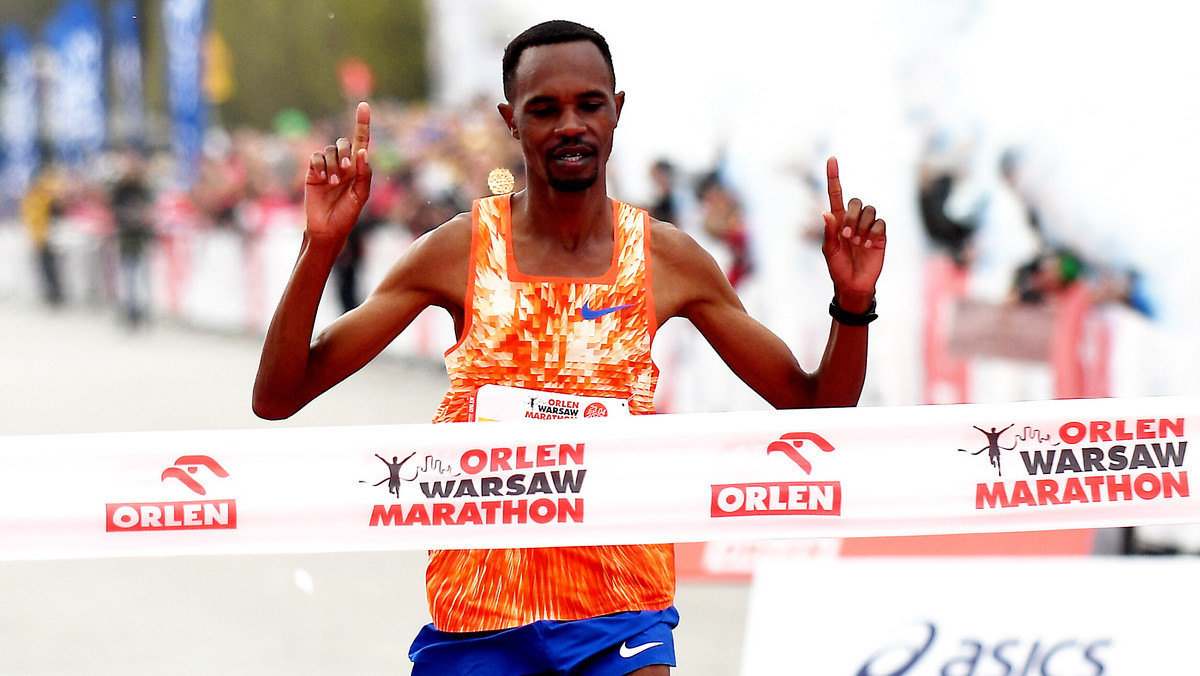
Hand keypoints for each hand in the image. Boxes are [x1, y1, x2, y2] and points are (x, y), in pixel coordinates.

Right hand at [304, 101, 371, 243]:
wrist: (328, 229)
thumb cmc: (347, 214)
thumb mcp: (361, 196)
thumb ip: (364, 174)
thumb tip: (363, 152)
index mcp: (358, 168)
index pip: (361, 141)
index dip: (362, 123)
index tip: (364, 106)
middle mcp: (343, 164)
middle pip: (344, 143)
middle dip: (345, 152)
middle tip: (346, 168)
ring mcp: (327, 167)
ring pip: (329, 150)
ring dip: (332, 165)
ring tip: (333, 183)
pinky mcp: (313, 172)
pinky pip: (315, 158)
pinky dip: (320, 165)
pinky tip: (322, 179)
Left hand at [821, 156, 885, 312]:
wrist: (854, 284)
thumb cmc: (838, 268)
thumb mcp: (830, 251)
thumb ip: (829, 232)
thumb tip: (826, 213)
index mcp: (837, 220)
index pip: (835, 194)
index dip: (833, 177)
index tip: (831, 159)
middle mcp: (853, 220)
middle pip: (856, 201)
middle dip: (852, 217)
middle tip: (847, 237)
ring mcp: (868, 227)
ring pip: (870, 211)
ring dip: (862, 226)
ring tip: (858, 243)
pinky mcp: (880, 235)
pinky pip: (880, 223)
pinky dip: (874, 232)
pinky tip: (869, 245)